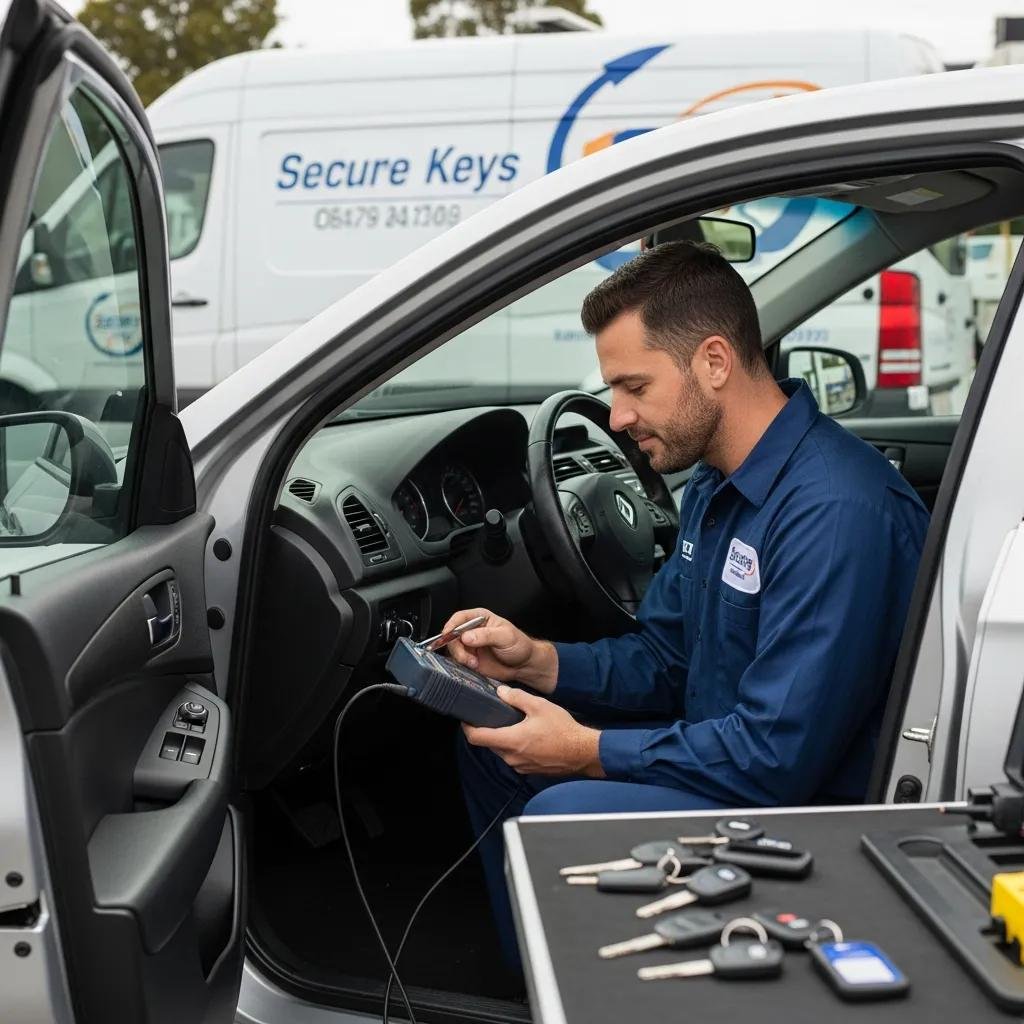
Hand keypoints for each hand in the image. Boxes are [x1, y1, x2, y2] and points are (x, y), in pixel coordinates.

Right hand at [441, 607, 557, 692]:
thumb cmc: (519, 645)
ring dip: (460, 657)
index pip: (460, 617)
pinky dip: (462, 664)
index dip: (452, 625)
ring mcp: (470, 645)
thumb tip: (467, 636)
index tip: (448, 634)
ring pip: (453, 648)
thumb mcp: (506, 636)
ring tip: (473, 662)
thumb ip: (486, 635)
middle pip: (453, 634)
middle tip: (466, 656)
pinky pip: (457, 660)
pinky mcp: (469, 658)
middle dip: (456, 646)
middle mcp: (472, 630)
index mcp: (481, 618)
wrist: (523, 665)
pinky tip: (474, 665)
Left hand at [463, 685, 603, 777]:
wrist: (583, 753)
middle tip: (491, 715)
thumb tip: (501, 692)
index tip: (466, 719)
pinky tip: (527, 736)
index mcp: (511, 740)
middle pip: (488, 744)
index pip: (477, 738)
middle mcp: (511, 757)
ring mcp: (520, 766)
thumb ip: (517, 698)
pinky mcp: (529, 770)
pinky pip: (514, 757)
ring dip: (502, 738)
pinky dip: (514, 746)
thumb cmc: (563, 730)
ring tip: (512, 723)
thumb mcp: (540, 706)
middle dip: (487, 730)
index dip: (467, 728)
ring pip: (502, 751)